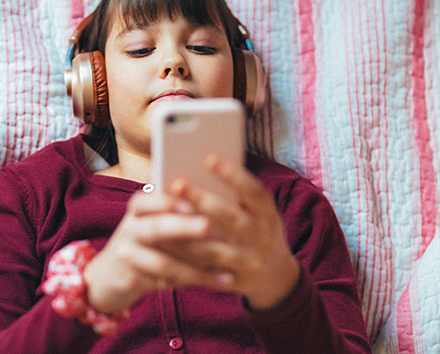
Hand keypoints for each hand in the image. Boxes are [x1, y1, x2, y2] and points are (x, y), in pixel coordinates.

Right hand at [83, 190, 233, 313]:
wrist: (108, 277)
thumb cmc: (144, 242)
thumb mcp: (152, 222)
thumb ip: (177, 212)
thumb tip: (223, 203)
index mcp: (138, 209)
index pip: (148, 199)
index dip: (167, 200)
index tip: (190, 202)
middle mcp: (130, 229)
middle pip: (155, 227)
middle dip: (182, 227)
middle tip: (207, 225)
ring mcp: (128, 257)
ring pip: (163, 262)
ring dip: (197, 265)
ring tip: (226, 265)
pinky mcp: (133, 281)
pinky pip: (168, 281)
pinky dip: (197, 280)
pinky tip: (220, 280)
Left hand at [158, 155, 300, 309]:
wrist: (275, 277)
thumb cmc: (256, 231)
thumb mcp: (256, 212)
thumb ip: (235, 196)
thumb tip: (197, 169)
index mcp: (269, 214)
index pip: (254, 191)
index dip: (233, 175)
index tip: (209, 158)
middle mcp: (263, 237)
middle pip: (233, 219)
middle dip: (205, 200)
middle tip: (178, 183)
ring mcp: (250, 262)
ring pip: (215, 249)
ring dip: (188, 235)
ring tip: (164, 217)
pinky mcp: (234, 281)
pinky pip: (206, 271)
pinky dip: (185, 259)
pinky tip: (166, 246)